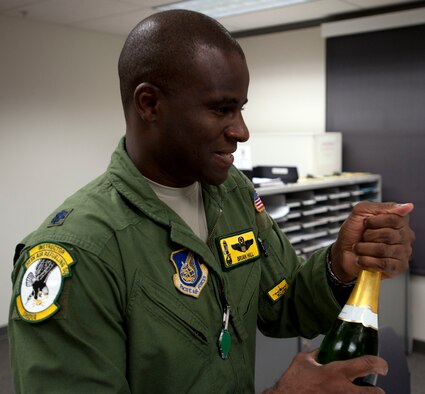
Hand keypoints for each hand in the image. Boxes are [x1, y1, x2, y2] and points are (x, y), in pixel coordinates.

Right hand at [263, 350, 387, 393]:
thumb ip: (316, 354)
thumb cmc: (293, 381)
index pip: (366, 364)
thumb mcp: (303, 360)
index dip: (379, 363)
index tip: (382, 365)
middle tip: (376, 387)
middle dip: (377, 391)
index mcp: (335, 372)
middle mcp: (341, 389)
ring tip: (359, 392)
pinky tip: (340, 393)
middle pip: (374, 393)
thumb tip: (323, 350)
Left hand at [330, 202, 414, 280]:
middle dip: (368, 236)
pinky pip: (383, 264)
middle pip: (389, 235)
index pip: (395, 219)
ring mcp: (402, 253)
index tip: (366, 222)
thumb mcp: (360, 212)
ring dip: (364, 249)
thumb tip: (407, 207)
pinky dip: (366, 261)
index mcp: (398, 221)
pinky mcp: (397, 268)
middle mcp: (404, 237)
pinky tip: (363, 258)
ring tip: (360, 248)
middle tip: (363, 237)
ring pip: (383, 250)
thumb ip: (381, 207)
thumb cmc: (353, 233)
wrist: (343, 252)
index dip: (375, 221)